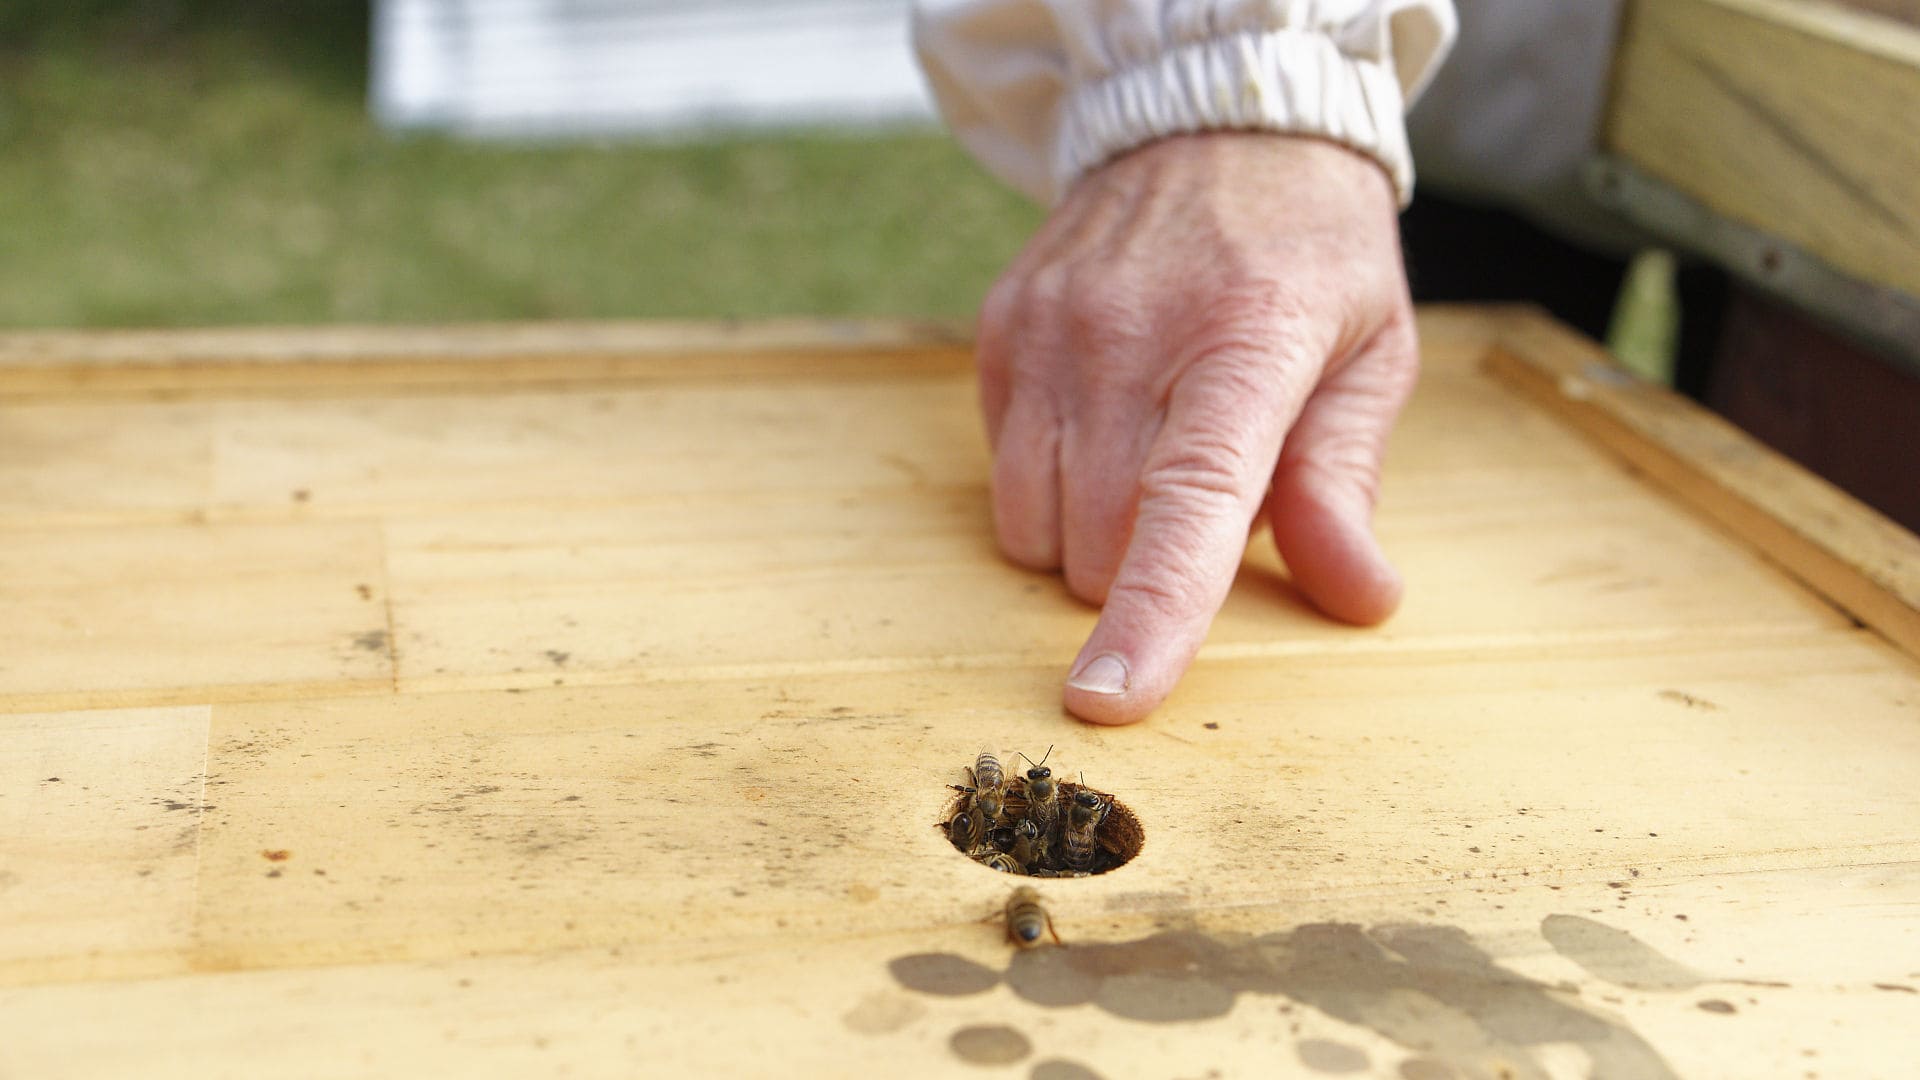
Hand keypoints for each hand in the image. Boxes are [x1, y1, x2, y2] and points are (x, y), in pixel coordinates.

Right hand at [977, 132, 1418, 723]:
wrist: (1209, 121)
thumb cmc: (1307, 253)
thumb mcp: (1371, 352)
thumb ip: (1346, 481)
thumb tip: (1358, 598)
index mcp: (1246, 343)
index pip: (1187, 505)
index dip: (1150, 615)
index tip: (1107, 700)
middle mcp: (1130, 336)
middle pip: (1100, 546)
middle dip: (1149, 569)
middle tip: (1207, 491)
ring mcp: (1050, 331)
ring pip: (1036, 531)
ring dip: (1092, 538)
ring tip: (1150, 453)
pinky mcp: (999, 331)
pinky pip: (1002, 481)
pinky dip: (1050, 489)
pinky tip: (1103, 420)